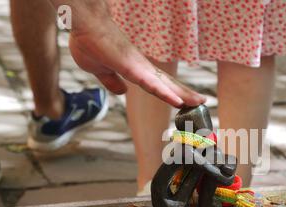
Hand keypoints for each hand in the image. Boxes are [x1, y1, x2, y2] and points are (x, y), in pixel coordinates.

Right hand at [51, 0, 205, 106]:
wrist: (84, 25)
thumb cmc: (90, 42)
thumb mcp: (99, 70)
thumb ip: (111, 81)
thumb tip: (121, 92)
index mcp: (135, 69)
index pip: (157, 84)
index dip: (170, 92)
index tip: (183, 101)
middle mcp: (141, 68)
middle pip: (167, 84)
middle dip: (184, 94)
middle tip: (201, 102)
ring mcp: (139, 67)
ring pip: (165, 85)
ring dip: (182, 94)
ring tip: (198, 102)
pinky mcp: (133, 67)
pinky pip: (152, 84)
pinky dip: (165, 94)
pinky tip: (177, 101)